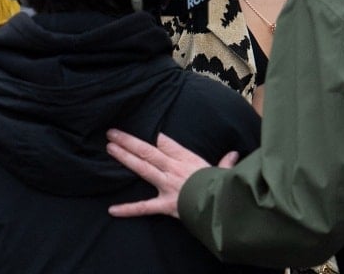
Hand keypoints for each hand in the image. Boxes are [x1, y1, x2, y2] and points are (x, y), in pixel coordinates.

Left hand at [105, 129, 237, 218]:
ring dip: (125, 157)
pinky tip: (112, 210)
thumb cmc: (222, 188)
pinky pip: (143, 207)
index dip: (159, 140)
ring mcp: (167, 186)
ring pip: (143, 168)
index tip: (152, 136)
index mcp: (187, 160)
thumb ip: (226, 162)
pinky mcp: (164, 205)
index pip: (168, 145)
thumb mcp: (224, 171)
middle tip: (112, 133)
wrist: (221, 205)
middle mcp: (173, 169)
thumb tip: (233, 154)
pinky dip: (127, 209)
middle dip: (129, 141)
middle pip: (148, 151)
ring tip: (110, 148)